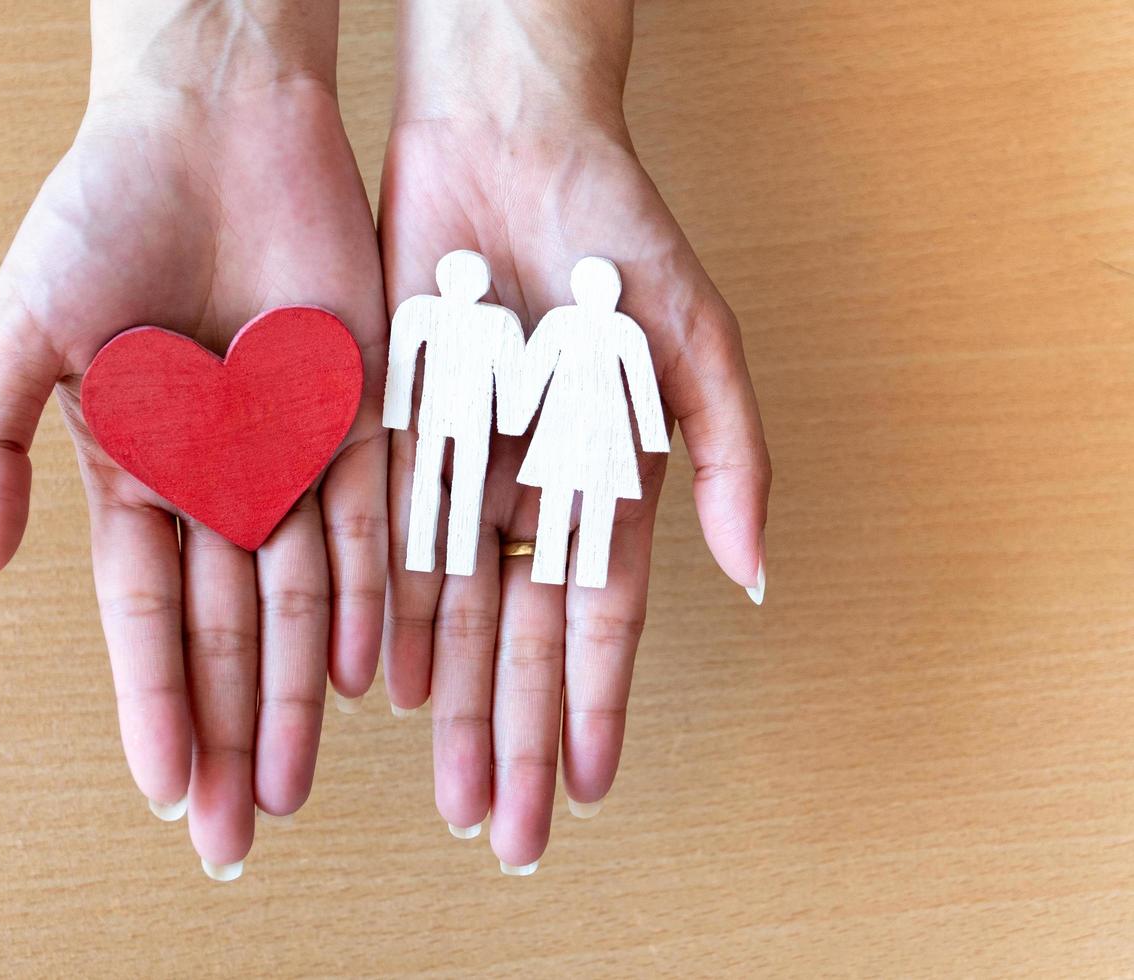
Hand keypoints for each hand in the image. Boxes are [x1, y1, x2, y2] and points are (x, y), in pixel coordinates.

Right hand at [0, 1, 387, 876]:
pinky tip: (359, 678)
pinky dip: (363, 601)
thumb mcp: (19, 327)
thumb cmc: (101, 210)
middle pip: (225, 633)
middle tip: (232, 835)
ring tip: (292, 787)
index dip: (154, 706)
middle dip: (227, 734)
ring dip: (296, 695)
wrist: (211, 121)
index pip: (144, 617)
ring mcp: (287, 454)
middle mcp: (214, 481)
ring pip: (298, 601)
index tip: (164, 791)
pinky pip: (366, 526)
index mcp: (133, 472)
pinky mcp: (357, 414)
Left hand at [381, 0, 770, 870]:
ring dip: (449, 699)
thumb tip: (753, 574)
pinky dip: (386, 611)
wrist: (506, 138)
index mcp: (607, 478)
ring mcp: (461, 465)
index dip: (592, 706)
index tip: (580, 787)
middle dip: (513, 734)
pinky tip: (381, 682)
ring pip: (449, 608)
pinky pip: (387, 541)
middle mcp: (530, 489)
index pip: (598, 619)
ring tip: (446, 784)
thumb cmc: (618, 228)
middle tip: (501, 828)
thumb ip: (730, 453)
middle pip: (520, 638)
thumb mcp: (695, 338)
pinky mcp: (393, 432)